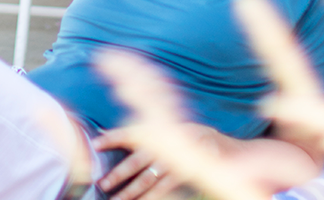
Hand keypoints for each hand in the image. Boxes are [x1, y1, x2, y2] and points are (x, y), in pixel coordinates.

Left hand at [92, 123, 229, 199]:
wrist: (227, 150)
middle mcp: (168, 142)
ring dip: (132, 190)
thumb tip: (106, 132)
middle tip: (102, 184)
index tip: (95, 143)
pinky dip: (154, 196)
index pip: (133, 132)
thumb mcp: (171, 130)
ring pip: (149, 177)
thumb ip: (143, 134)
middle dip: (119, 172)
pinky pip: (167, 187)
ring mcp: (179, 158)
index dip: (114, 136)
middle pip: (138, 159)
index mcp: (161, 130)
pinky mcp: (189, 172)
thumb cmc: (194, 139)